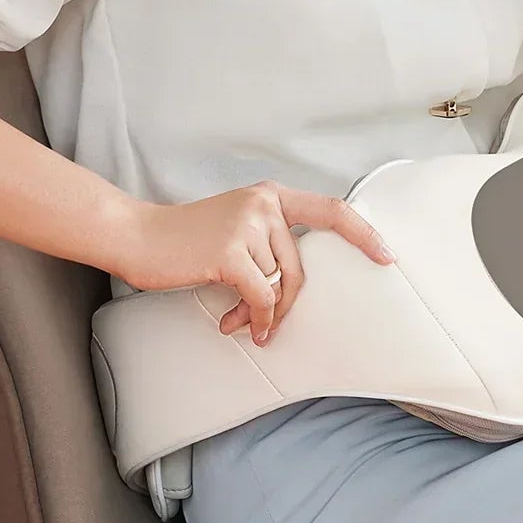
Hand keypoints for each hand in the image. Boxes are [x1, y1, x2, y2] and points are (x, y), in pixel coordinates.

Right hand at [112, 183, 395, 345]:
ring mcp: (246, 226)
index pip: (331, 210)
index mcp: (269, 196)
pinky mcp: (229, 252)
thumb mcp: (235, 227)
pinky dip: (253, 318)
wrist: (137, 236)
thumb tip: (292, 285)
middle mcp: (263, 205)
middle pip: (298, 266)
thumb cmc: (186, 240)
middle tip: (265, 324)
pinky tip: (236, 325)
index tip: (386, 255)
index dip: (363, 233)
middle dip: (285, 302)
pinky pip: (260, 297)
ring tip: (234, 320)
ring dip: (258, 313)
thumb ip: (268, 242)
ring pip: (276, 284)